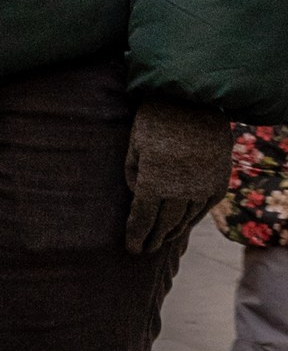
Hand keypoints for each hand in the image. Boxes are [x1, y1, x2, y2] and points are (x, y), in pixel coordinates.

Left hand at [124, 98, 233, 255]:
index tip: (131, 248)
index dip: (136, 235)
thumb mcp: (134, 144)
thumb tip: (137, 194)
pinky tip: (183, 224)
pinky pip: (203, 209)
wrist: (195, 101)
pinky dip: (192, 219)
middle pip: (164, 225)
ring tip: (162, 239)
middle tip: (146, 248)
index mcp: (154, 182)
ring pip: (185, 219)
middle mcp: (180, 191)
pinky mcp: (218, 183)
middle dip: (153, 239)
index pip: (143, 219)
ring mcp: (202, 188)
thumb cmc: (155, 119)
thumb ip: (133, 174)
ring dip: (172, 232)